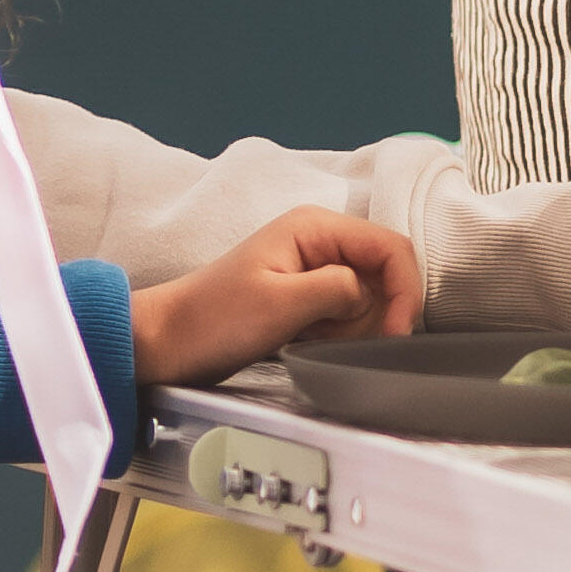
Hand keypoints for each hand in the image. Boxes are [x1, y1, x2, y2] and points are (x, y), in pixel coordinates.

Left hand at [140, 202, 427, 375]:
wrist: (166, 342)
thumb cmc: (213, 320)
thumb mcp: (280, 304)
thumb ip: (338, 290)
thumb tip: (370, 294)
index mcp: (315, 228)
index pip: (391, 248)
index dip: (404, 290)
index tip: (395, 333)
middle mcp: (320, 241)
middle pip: (384, 272)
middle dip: (380, 312)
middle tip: (349, 343)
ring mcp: (313, 269)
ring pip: (369, 296)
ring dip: (359, 326)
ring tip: (319, 341)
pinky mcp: (306, 297)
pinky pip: (347, 312)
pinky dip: (342, 333)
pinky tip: (312, 343)